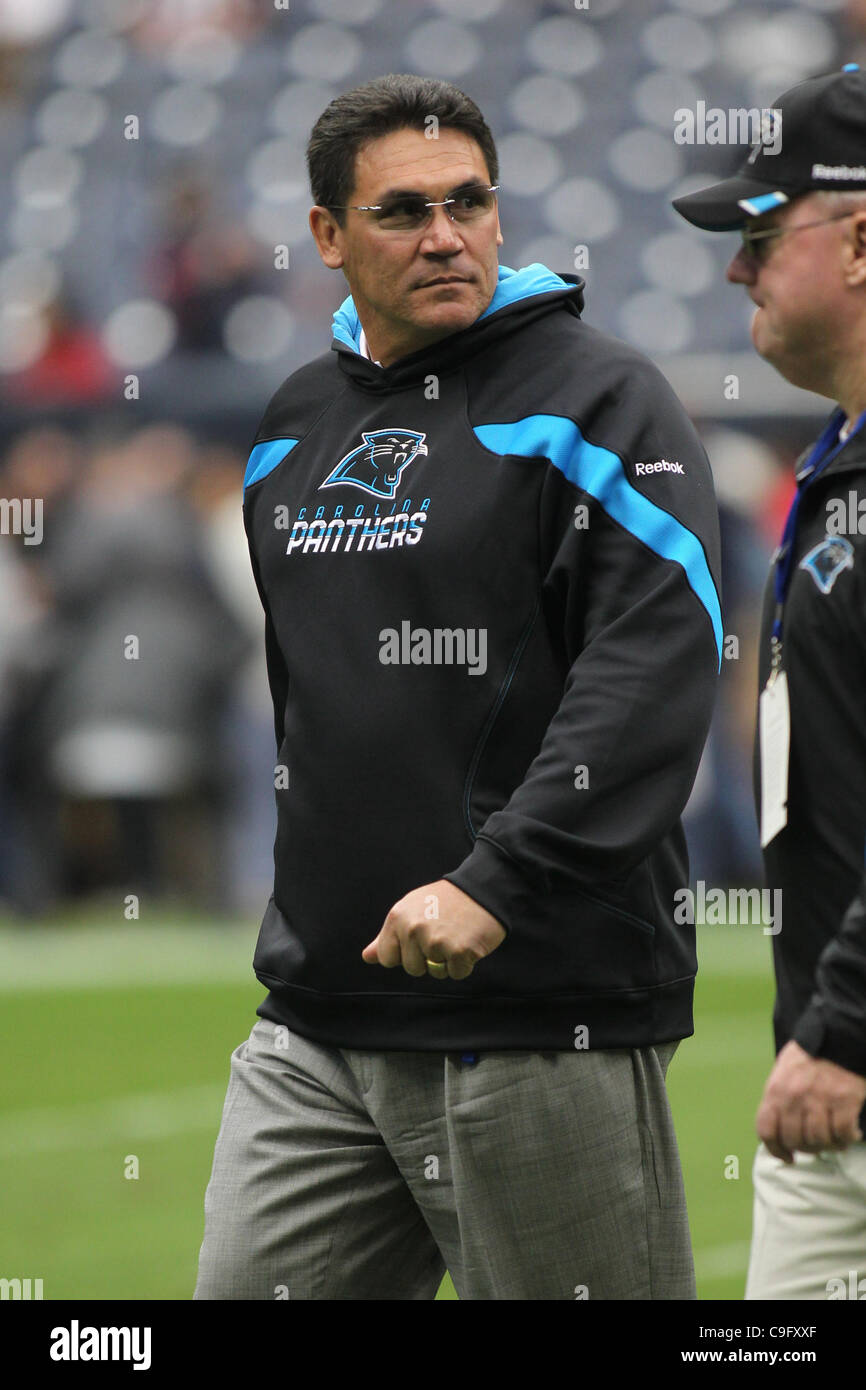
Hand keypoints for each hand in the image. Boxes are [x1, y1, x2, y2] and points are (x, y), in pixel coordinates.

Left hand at [362, 879, 505, 980]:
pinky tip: (468, 941)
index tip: (419, 938)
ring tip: (455, 935)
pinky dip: (465, 963)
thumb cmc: (445, 901)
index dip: (404, 953)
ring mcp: (436, 941)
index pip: (387, 958)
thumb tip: (367, 957)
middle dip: (428, 958)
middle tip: (442, 933)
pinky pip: (457, 974)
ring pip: (435, 973)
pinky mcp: (459, 951)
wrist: (482, 889)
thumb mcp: (410, 910)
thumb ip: (387, 936)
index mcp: (397, 918)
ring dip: (447, 961)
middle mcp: (413, 929)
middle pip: (412, 968)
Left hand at [756, 1040, 865, 1163]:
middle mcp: (794, 1096)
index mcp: (776, 1089)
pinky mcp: (844, 1100)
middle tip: (816, 1145)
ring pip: (819, 1140)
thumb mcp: (783, 1072)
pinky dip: (847, 1139)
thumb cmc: (811, 1055)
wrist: (839, 1035)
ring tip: (834, 1140)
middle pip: (794, 1140)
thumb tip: (778, 1131)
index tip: (787, 1157)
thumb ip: (778, 1099)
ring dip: (828, 1146)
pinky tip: (851, 1134)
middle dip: (805, 1149)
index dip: (775, 1149)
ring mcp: (819, 1098)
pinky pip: (843, 1133)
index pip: (766, 1130)